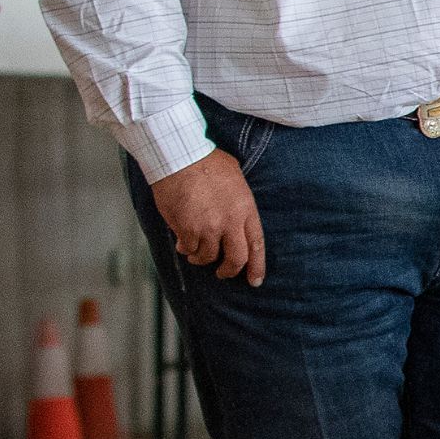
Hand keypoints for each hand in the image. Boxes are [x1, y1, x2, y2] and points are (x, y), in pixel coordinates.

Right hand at [151, 151, 264, 284]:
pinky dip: (185, 249)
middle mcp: (230, 222)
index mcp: (246, 210)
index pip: (257, 244)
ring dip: (201, 257)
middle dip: (229, 270)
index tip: (255, 280)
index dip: (257, 266)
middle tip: (223, 273)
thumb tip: (236, 214)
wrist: (181, 158)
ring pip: (208, 256)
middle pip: (236, 258)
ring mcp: (208, 227)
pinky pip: (187, 249)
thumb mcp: (236, 180)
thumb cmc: (208, 163)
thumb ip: (239, 203)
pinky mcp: (187, 229)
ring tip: (195, 252)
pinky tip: (181, 243)